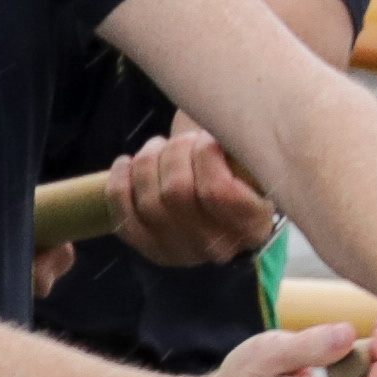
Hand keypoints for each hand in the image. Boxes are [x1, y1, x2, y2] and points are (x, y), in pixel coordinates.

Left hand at [108, 124, 271, 267]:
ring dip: (148, 161)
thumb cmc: (243, 181)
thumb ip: (241, 151)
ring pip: (150, 199)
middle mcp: (214, 245)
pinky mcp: (148, 248)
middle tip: (182, 139)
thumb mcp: (256, 168)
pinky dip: (120, 182)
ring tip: (157, 146)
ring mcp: (178, 250)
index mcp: (251, 225)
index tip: (207, 138)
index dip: (205, 154)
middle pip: (177, 191)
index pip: (217, 191)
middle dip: (175, 151)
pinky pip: (123, 214)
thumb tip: (215, 126)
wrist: (224, 220)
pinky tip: (127, 163)